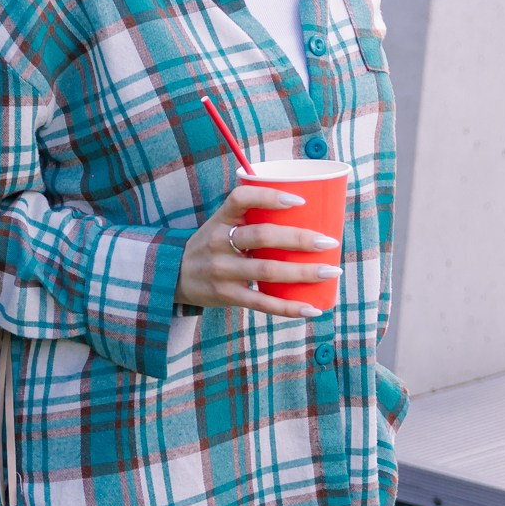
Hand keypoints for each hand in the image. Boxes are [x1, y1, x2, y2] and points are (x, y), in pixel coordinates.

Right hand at [174, 183, 339, 318]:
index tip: (300, 200)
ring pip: (267, 270)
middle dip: (300, 239)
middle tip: (329, 241)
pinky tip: (312, 309)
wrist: (174, 276)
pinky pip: (262, 303)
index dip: (270, 196)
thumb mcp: (220, 224)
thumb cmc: (211, 246)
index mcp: (220, 219)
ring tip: (331, 270)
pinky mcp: (226, 296)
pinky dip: (289, 307)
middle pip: (262, 237)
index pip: (241, 199)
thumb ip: (251, 217)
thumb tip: (306, 211)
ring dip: (303, 272)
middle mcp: (218, 242)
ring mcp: (222, 271)